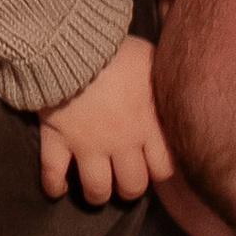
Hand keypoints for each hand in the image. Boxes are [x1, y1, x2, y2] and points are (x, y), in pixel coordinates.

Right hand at [38, 33, 171, 202]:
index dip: (157, 169)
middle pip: (131, 185)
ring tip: (95, 189)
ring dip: (97, 194)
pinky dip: (54, 186)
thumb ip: (166, 82)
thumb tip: (182, 84)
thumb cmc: (116, 49)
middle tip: (122, 179)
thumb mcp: (153, 60)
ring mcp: (87, 143)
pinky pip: (53, 173)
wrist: (72, 41)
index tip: (149, 163)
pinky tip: (58, 189)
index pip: (163, 168)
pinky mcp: (58, 138)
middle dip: (128, 187)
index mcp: (149, 124)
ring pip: (97, 188)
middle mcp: (121, 141)